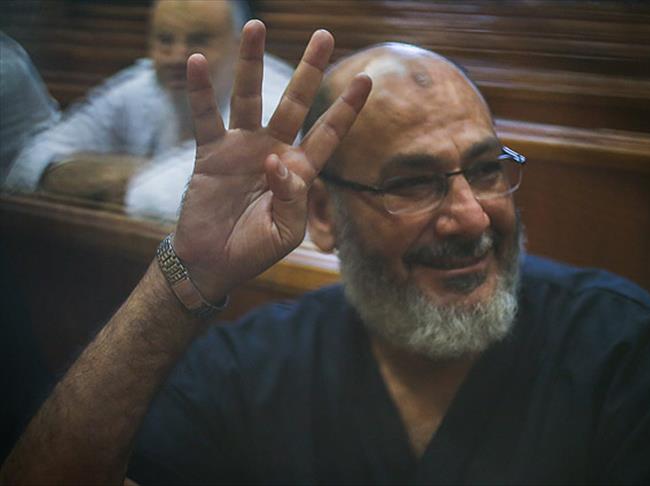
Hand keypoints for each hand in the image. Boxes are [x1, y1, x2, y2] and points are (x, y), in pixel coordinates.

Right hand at [172, 20, 370, 301]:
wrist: (212, 264)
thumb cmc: (253, 251)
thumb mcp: (285, 232)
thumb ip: (292, 198)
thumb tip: (277, 160)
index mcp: (299, 171)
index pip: (328, 134)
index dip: (346, 108)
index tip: (365, 79)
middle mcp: (273, 151)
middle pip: (295, 102)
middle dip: (310, 70)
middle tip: (324, 35)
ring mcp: (242, 148)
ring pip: (250, 97)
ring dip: (252, 62)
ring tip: (255, 25)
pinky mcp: (210, 153)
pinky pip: (205, 117)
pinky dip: (201, 91)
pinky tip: (201, 62)